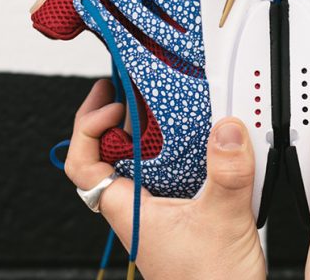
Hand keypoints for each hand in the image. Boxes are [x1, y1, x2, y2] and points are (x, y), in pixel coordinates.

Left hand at [64, 79, 265, 279]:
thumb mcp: (222, 221)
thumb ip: (226, 173)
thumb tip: (227, 130)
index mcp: (130, 209)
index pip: (82, 163)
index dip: (88, 126)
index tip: (112, 103)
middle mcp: (139, 209)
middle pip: (107, 156)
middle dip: (113, 119)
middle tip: (125, 89)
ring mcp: (159, 212)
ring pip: (138, 165)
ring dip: (144, 135)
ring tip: (154, 108)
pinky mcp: (182, 214)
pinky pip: (168, 174)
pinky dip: (175, 151)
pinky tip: (196, 142)